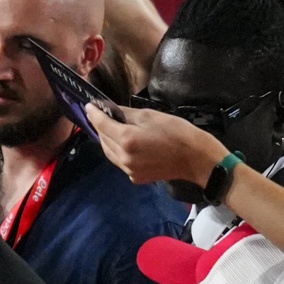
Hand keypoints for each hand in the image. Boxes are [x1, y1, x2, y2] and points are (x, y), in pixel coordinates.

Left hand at [84, 101, 229, 187]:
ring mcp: (129, 170)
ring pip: (109, 153)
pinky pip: (120, 162)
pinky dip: (118, 152)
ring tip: (110, 128)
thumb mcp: (150, 116)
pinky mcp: (136, 178)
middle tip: (100, 115)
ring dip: (107, 140)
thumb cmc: (176, 132)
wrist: (195, 158)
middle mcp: (124, 157)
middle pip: (103, 140)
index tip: (88, 106)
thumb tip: (110, 110)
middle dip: (100, 127)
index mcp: (127, 140)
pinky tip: (124, 144)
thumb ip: (126, 114)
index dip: (94, 114)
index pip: (102, 124)